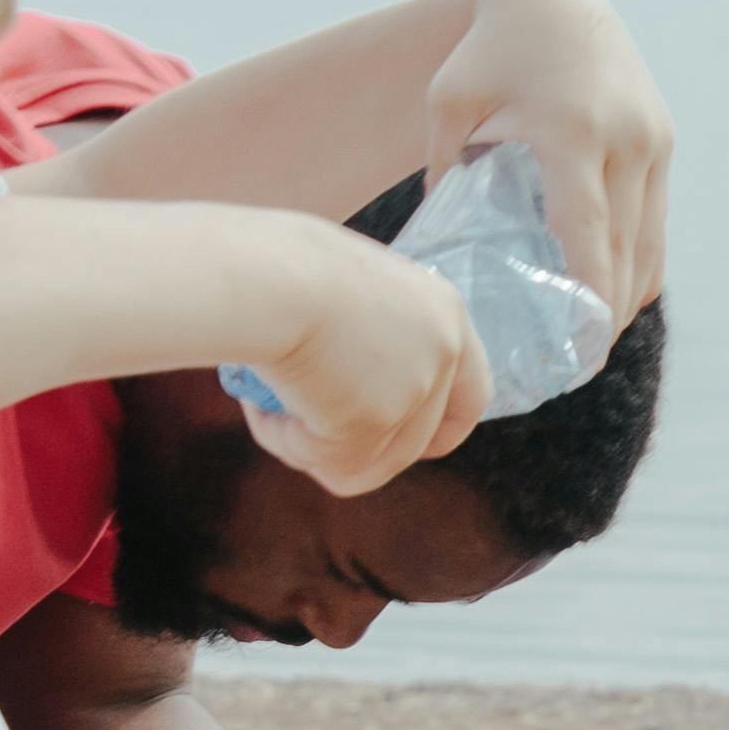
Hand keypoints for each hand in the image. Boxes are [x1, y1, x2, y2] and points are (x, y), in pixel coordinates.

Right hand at [245, 240, 485, 495]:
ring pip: (366, 464)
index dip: (438, 430)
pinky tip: (258, 407)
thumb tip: (345, 385)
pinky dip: (286, 442)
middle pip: (414, 443)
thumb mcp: (348, 294)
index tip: (396, 439)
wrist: (265, 271)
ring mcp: (413, 390)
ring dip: (313, 447)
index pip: (470, 396)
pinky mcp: (372, 423)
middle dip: (356, 448)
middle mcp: (442, 353)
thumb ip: (369, 339)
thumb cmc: (281, 265)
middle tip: (299, 424)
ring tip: (267, 409)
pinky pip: (325, 463)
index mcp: (443, 312)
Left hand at [427, 0, 670, 320]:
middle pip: (625, 248)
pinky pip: (656, 221)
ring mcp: (652, 138)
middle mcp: (624, 136)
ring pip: (649, 241)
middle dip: (606, 314)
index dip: (590, 295)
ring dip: (627, 295)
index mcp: (570, 129)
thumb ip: (446, 179)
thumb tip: (441, 258)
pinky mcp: (662, 140)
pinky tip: (611, 295)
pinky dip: (639, 262)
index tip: (581, 350)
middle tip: (577, 365)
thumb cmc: (483, 56)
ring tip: (593, 341)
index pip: (589, 230)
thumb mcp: (448, 108)